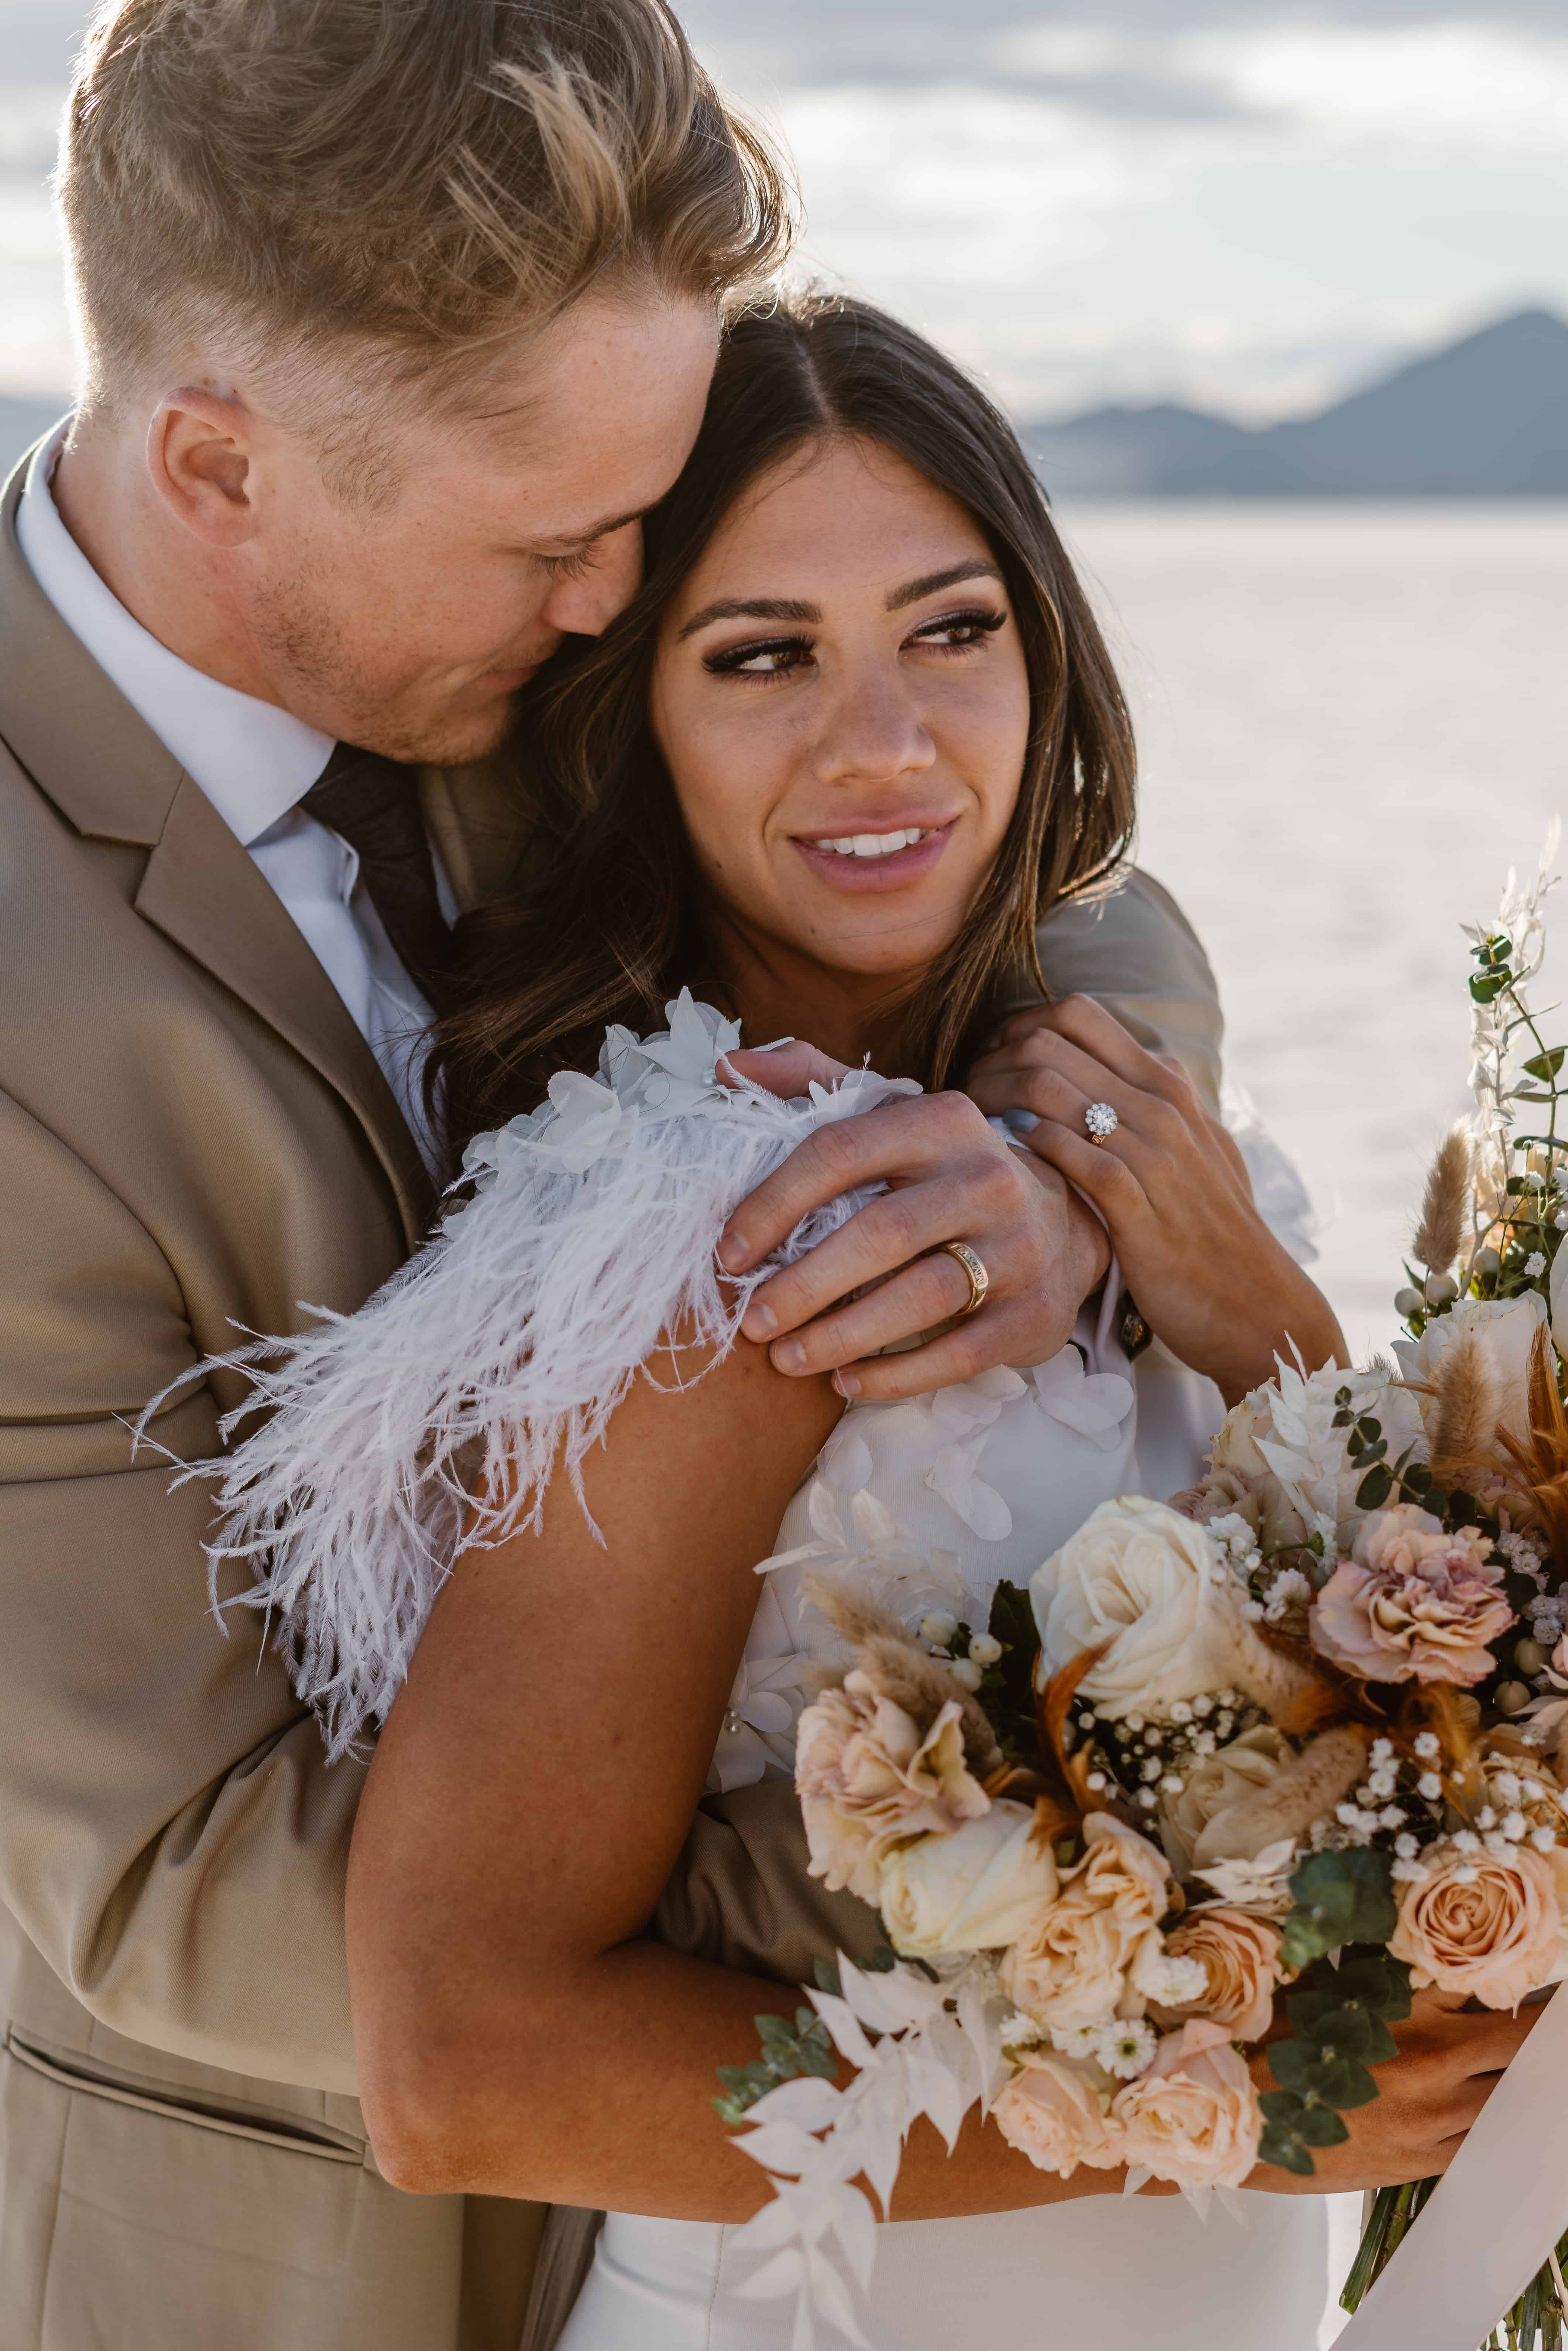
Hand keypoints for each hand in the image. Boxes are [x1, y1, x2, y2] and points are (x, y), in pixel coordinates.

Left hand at [715, 1042, 1111, 1401]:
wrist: (1062, 1223)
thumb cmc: (943, 1173)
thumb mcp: (889, 1116)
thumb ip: (808, 1082)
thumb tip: (726, 1065)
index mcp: (940, 1121)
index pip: (839, 1151)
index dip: (773, 1204)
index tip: (728, 1255)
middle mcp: (986, 1177)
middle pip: (880, 1232)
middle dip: (803, 1284)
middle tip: (751, 1321)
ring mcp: (1018, 1245)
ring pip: (921, 1296)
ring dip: (841, 1336)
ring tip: (786, 1358)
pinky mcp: (1034, 1310)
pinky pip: (958, 1353)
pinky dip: (895, 1376)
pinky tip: (845, 1383)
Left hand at [965, 998, 1345, 1403]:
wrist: (1253, 1302)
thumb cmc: (1211, 1226)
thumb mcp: (1197, 1145)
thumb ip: (1161, 1102)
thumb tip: (1132, 1067)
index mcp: (1167, 1081)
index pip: (1076, 1013)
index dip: (1019, 1027)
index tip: (993, 1061)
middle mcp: (1160, 1104)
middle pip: (1048, 1042)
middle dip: (991, 1061)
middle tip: (967, 1095)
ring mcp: (1150, 1151)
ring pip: (1048, 1089)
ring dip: (995, 1102)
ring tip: (972, 1128)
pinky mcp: (1135, 1204)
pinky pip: (1067, 1153)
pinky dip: (1027, 1147)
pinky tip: (1005, 1159)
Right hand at [1247, 1987, 1544, 2194]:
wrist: (1240, 2117)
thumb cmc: (1274, 2042)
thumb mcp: (1321, 1982)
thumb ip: (1372, 1963)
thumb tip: (1402, 1930)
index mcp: (1406, 2007)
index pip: (1485, 1983)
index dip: (1521, 1977)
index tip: (1541, 1979)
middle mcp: (1430, 2061)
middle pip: (1514, 2046)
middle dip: (1539, 2036)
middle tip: (1552, 2025)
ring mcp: (1430, 2117)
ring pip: (1507, 2101)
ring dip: (1522, 2084)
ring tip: (1531, 2073)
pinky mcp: (1421, 2160)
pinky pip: (1479, 2145)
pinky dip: (1493, 2127)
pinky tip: (1498, 2116)